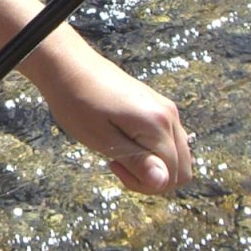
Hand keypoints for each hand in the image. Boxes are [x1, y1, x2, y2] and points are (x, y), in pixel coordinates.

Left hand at [35, 45, 191, 195]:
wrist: (69, 66)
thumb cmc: (78, 103)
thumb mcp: (102, 139)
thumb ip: (136, 162)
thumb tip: (162, 182)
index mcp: (158, 125)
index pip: (171, 175)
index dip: (145, 184)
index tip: (114, 167)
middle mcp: (170, 116)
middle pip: (182, 169)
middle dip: (153, 179)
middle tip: (118, 165)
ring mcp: (166, 109)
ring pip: (177, 156)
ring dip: (152, 165)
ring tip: (119, 155)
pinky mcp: (157, 107)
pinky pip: (167, 140)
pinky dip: (151, 151)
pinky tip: (124, 143)